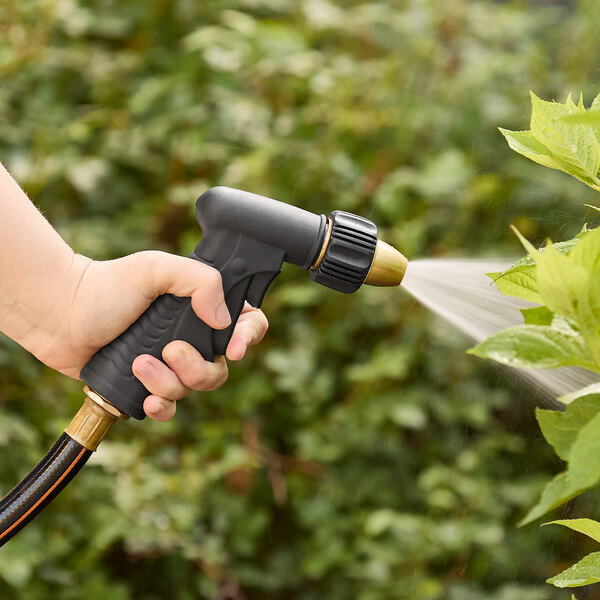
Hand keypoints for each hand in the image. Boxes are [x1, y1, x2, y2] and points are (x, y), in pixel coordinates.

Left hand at [36, 251, 267, 420]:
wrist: (60, 315)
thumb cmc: (104, 286)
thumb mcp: (155, 268)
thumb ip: (199, 280)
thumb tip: (223, 320)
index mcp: (200, 306)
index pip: (245, 321)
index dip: (247, 337)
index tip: (233, 348)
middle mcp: (190, 336)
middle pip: (220, 367)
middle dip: (198, 367)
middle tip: (170, 351)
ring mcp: (169, 362)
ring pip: (193, 389)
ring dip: (169, 382)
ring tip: (139, 365)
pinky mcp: (146, 384)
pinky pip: (169, 407)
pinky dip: (163, 407)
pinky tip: (148, 399)